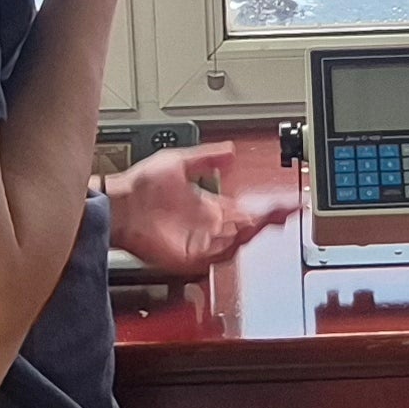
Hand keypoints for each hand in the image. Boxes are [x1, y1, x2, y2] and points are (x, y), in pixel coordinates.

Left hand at [101, 142, 294, 272]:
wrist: (118, 204)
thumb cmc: (140, 186)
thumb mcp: (179, 161)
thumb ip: (207, 158)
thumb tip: (231, 151)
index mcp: (211, 207)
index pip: (250, 209)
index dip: (271, 206)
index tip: (290, 201)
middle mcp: (208, 227)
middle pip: (249, 228)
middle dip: (270, 219)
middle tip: (286, 210)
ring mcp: (199, 243)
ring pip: (237, 242)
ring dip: (251, 231)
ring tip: (264, 219)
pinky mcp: (187, 257)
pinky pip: (214, 256)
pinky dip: (228, 247)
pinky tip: (237, 235)